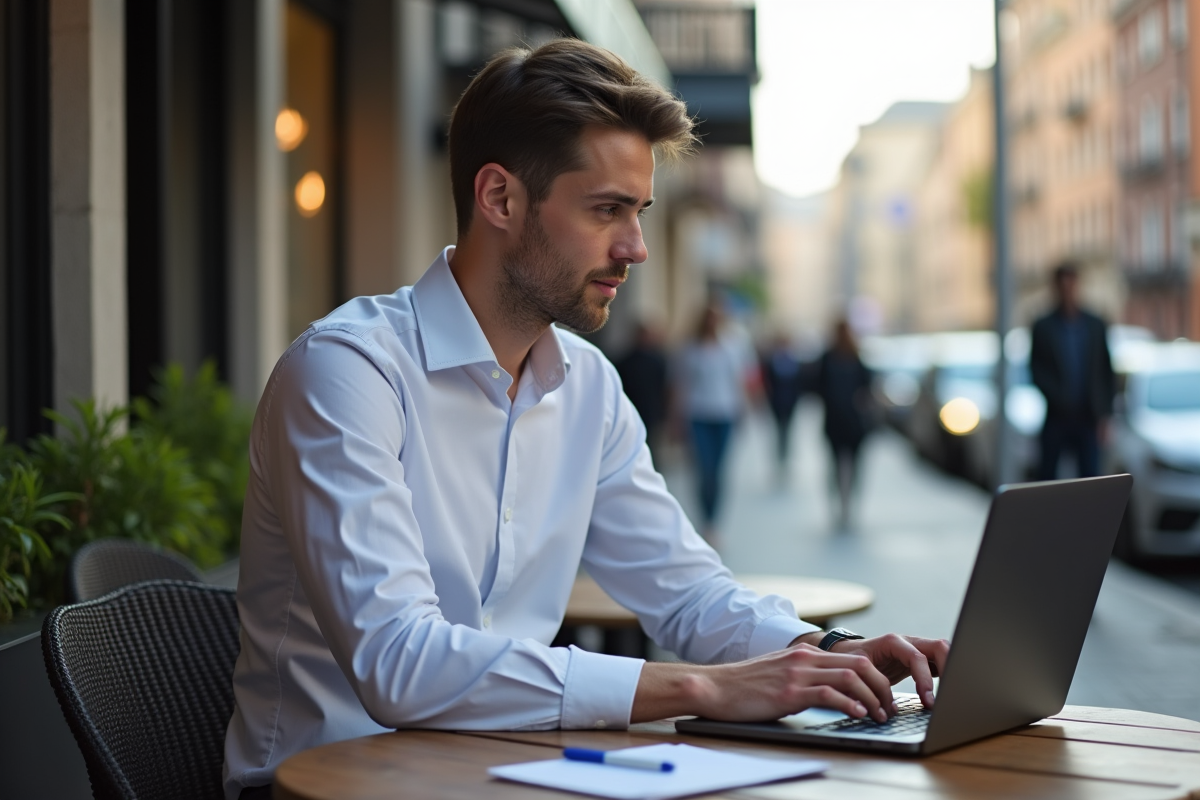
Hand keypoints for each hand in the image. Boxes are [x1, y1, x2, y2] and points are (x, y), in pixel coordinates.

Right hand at [632, 644, 896, 723]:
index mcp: (804, 654)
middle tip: (889, 708)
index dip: (876, 678)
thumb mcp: (779, 675)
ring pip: (850, 677)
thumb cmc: (744, 687)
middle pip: (859, 664)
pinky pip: (829, 694)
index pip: (853, 658)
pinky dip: (849, 703)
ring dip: (872, 697)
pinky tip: (857, 714)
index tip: (884, 697)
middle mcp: (804, 659)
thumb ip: (803, 677)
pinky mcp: (789, 692)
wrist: (714, 687)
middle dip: (882, 687)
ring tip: (879, 715)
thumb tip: (829, 693)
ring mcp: (797, 674)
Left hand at [820, 633, 949, 709]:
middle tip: (949, 696)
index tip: (928, 701)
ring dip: (951, 670)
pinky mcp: (920, 659)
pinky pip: (939, 662)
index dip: (924, 679)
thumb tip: (876, 709)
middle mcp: (908, 642)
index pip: (916, 657)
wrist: (848, 653)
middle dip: (949, 669)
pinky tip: (948, 691)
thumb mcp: (856, 670)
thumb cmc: (850, 660)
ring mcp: (916, 648)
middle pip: (939, 647)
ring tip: (953, 695)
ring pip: (943, 652)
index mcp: (893, 642)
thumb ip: (867, 686)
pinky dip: (947, 674)